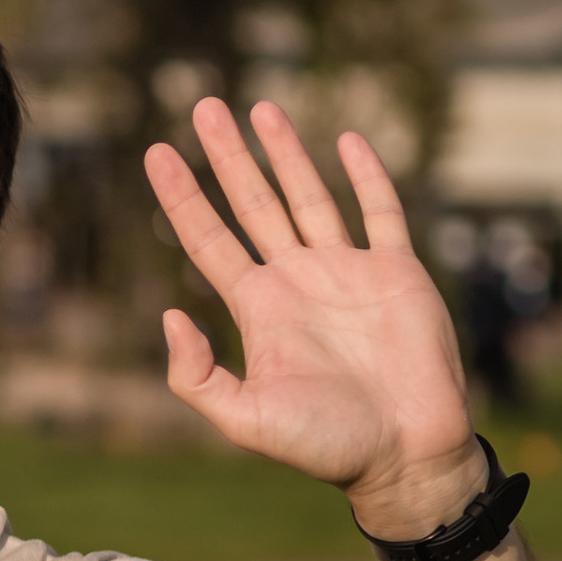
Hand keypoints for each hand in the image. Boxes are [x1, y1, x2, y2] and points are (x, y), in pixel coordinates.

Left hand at [147, 100, 481, 536]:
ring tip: (261, 107)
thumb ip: (198, 375)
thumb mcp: (245, 419)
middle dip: (227, 156)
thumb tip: (168, 314)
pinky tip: (347, 140)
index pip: (209, 240)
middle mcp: (298, 281)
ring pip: (310, 196)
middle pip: (253, 203)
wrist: (406, 455)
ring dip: (286, 153)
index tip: (155, 153)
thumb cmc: (327, 446)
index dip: (182, 197)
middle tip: (202, 105)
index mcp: (259, 310)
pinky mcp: (397, 273)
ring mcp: (348, 273)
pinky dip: (366, 175)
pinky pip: (381, 212)